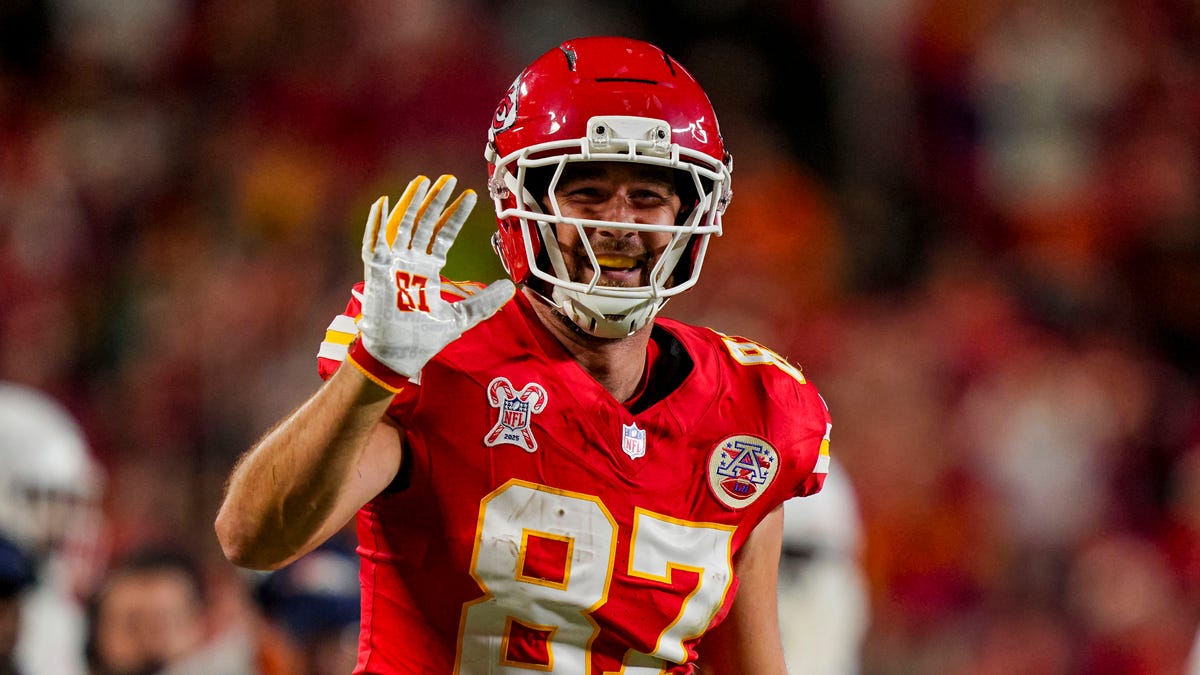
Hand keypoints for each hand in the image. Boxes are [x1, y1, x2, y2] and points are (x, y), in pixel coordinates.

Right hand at [354, 175, 514, 382]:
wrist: (398, 357)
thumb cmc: (423, 338)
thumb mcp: (462, 317)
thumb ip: (485, 302)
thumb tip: (510, 287)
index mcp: (427, 270)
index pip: (442, 235)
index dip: (455, 215)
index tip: (470, 196)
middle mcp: (410, 262)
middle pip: (423, 223)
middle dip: (435, 201)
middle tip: (448, 179)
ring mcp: (392, 266)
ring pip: (401, 226)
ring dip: (410, 203)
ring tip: (422, 182)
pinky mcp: (376, 273)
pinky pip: (374, 244)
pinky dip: (377, 224)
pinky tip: (384, 203)